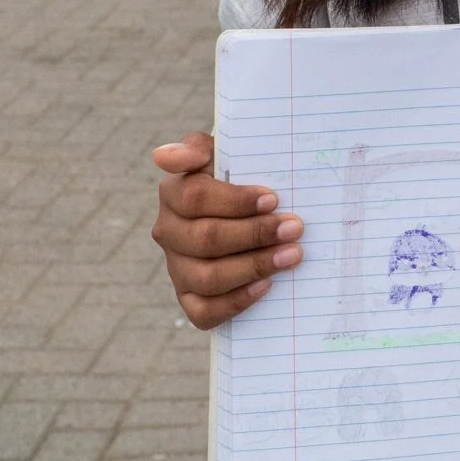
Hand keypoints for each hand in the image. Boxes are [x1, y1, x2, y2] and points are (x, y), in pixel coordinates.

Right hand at [151, 132, 303, 328]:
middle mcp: (169, 233)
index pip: (195, 198)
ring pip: (207, 277)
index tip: (273, 198)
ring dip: (254, 267)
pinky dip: (236, 302)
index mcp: (173, 193)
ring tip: (291, 255)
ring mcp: (177, 269)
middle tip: (294, 228)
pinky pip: (204, 312)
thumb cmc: (238, 176)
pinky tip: (266, 286)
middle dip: (254, 234)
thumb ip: (196, 148)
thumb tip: (165, 156)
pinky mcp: (189, 298)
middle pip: (205, 239)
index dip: (235, 201)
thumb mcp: (222, 153)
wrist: (249, 210)